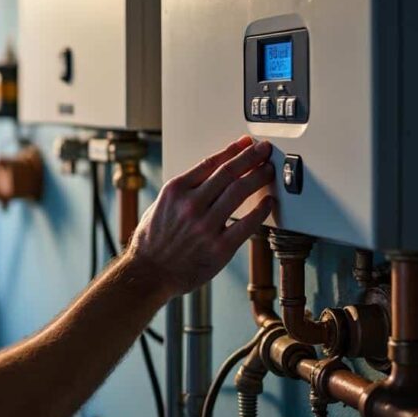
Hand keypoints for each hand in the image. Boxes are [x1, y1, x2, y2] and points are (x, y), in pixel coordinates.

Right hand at [130, 135, 274, 298]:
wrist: (149, 273)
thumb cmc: (152, 241)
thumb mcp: (160, 205)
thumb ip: (184, 190)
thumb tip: (210, 174)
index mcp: (175, 191)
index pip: (210, 162)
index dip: (232, 150)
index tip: (244, 143)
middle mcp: (191, 205)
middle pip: (229, 173)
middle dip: (250, 157)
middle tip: (264, 150)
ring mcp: (206, 226)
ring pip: (240, 192)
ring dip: (258, 177)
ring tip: (268, 170)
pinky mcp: (219, 248)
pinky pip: (247, 224)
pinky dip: (261, 210)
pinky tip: (268, 202)